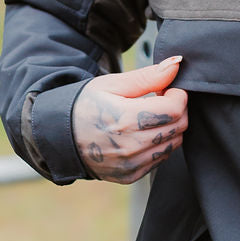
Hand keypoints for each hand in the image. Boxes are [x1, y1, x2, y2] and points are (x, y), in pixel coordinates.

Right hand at [72, 57, 187, 183]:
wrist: (60, 136)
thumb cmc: (85, 105)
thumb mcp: (113, 84)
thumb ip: (148, 76)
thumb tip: (176, 64)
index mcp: (126, 119)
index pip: (175, 108)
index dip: (177, 94)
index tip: (166, 88)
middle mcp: (131, 146)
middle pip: (179, 126)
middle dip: (176, 109)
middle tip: (159, 99)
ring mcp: (131, 164)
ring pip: (174, 143)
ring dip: (169, 127)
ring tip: (150, 116)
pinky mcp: (130, 176)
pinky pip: (161, 158)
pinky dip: (159, 144)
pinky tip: (142, 132)